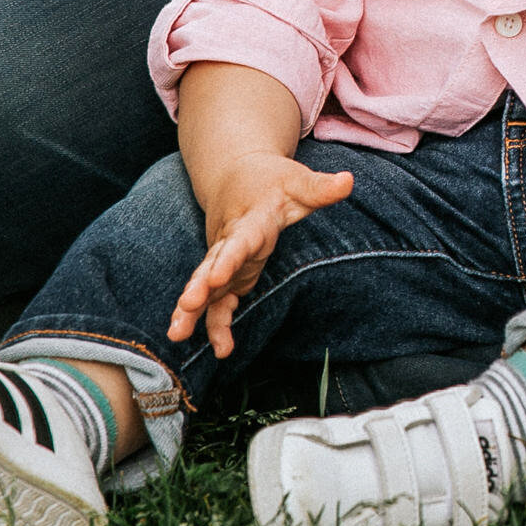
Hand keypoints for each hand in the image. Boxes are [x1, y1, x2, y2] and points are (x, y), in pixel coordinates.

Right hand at [167, 154, 351, 356]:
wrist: (237, 176)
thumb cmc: (271, 181)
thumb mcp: (296, 181)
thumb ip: (319, 188)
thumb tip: (348, 180)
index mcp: (250, 221)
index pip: (239, 241)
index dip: (229, 258)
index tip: (218, 276)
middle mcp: (230, 242)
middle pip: (211, 265)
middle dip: (198, 287)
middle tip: (186, 305)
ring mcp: (225, 260)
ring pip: (204, 287)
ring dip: (193, 311)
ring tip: (177, 334)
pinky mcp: (227, 275)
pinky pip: (217, 302)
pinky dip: (215, 323)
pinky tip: (221, 348)